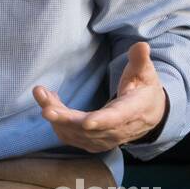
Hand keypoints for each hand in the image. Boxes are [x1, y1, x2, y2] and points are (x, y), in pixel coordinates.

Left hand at [32, 42, 167, 152]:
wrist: (148, 115)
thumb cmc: (144, 90)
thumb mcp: (145, 74)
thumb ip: (140, 61)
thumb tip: (141, 46)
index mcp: (131, 112)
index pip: (116, 119)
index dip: (101, 121)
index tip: (86, 122)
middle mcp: (116, 130)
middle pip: (88, 128)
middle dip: (65, 118)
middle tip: (46, 108)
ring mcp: (103, 139)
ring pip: (74, 132)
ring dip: (56, 116)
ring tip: (41, 94)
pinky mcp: (92, 142)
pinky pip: (70, 135)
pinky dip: (57, 121)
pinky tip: (48, 102)